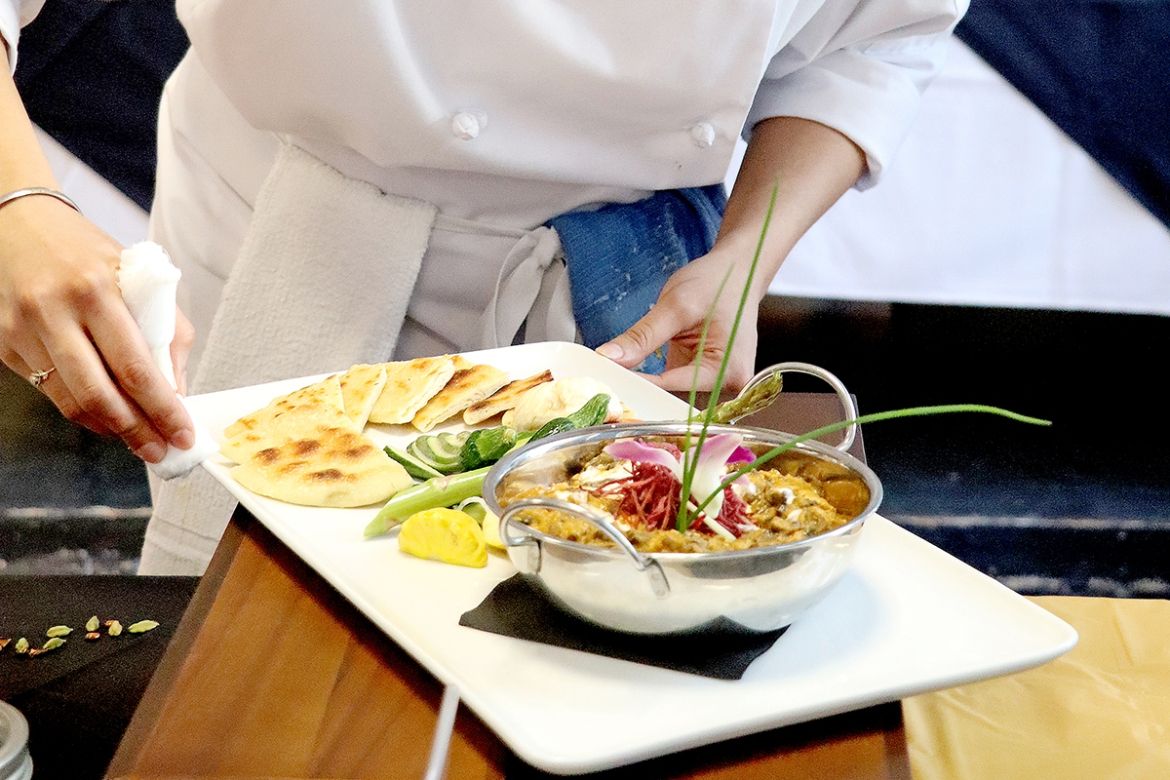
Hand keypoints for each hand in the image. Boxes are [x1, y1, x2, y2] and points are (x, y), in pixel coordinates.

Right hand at [0, 195, 194, 460]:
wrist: (18, 224)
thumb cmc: (88, 254)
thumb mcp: (137, 278)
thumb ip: (164, 332)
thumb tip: (177, 393)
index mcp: (97, 289)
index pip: (135, 366)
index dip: (163, 409)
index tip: (184, 434)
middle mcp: (55, 310)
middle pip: (99, 394)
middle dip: (137, 431)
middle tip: (161, 451)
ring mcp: (22, 329)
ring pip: (70, 401)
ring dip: (110, 428)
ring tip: (139, 440)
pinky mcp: (2, 343)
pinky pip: (49, 391)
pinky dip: (82, 410)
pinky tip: (106, 416)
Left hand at [596, 247, 760, 391]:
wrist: (737, 272)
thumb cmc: (716, 283)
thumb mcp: (676, 306)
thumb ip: (642, 336)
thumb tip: (609, 358)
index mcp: (728, 371)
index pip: (672, 387)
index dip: (636, 383)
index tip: (604, 379)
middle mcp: (726, 384)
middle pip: (673, 397)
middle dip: (638, 388)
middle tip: (601, 380)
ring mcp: (715, 382)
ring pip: (669, 393)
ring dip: (642, 386)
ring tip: (609, 377)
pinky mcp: (702, 376)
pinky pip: (672, 384)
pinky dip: (650, 380)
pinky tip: (626, 374)